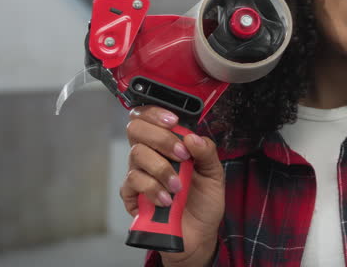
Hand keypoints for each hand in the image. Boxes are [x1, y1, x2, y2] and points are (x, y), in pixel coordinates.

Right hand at [121, 106, 224, 266]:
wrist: (199, 233)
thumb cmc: (204, 201)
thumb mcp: (215, 173)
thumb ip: (206, 151)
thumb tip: (192, 137)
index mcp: (169, 143)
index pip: (150, 116)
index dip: (155, 113)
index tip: (173, 121)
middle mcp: (150, 154)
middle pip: (136, 129)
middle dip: (162, 139)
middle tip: (182, 156)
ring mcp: (139, 173)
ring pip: (137, 154)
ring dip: (162, 168)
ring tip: (179, 186)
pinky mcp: (131, 195)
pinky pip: (133, 181)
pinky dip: (153, 189)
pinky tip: (167, 199)